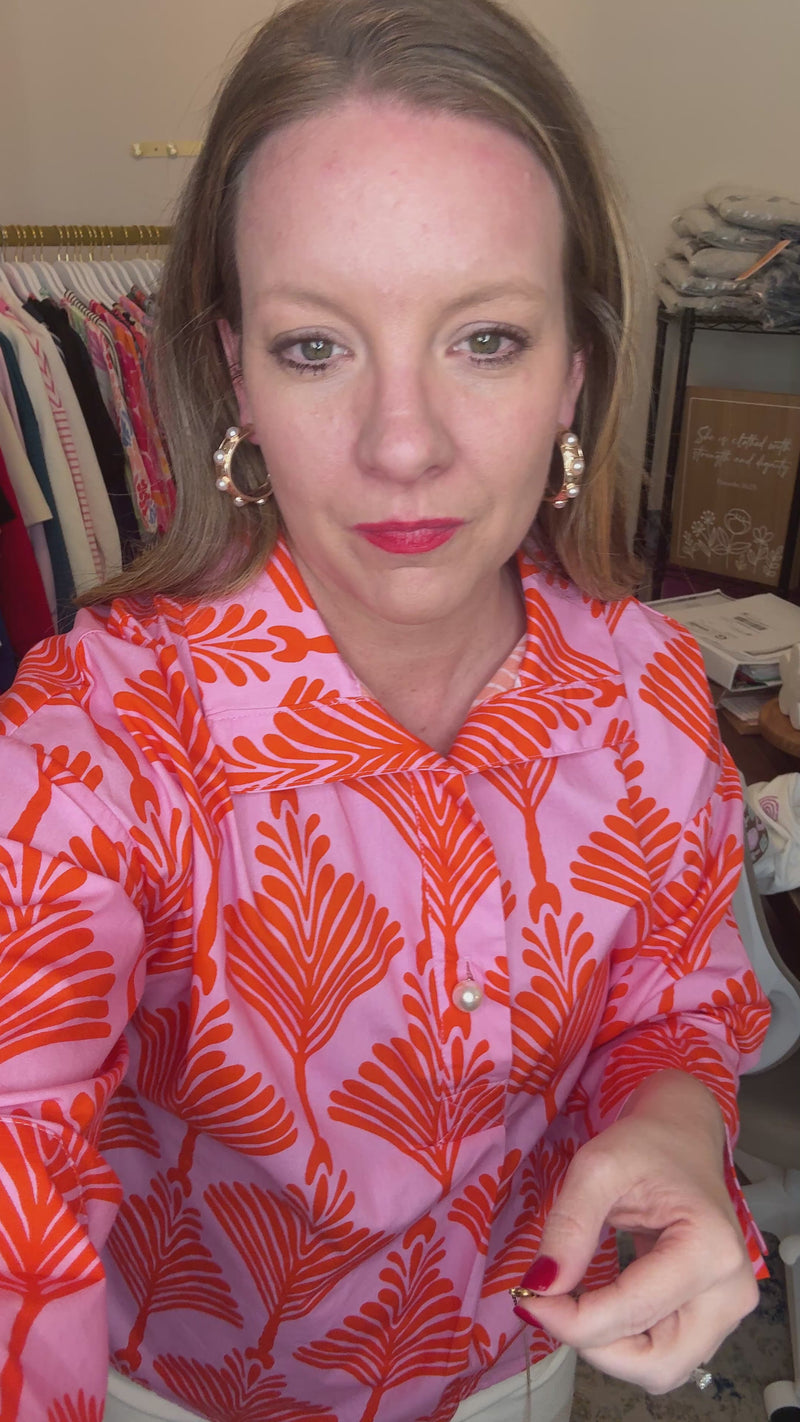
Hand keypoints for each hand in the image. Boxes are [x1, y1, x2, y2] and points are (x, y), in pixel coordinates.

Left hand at [513, 1071, 759, 1392]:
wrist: (682, 1137)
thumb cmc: (647, 1145)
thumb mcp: (598, 1166)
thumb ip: (569, 1226)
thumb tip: (541, 1285)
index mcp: (709, 1249)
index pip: (634, 1312)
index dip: (572, 1320)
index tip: (528, 1298)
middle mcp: (731, 1291)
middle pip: (656, 1363)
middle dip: (594, 1344)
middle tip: (552, 1305)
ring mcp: (729, 1309)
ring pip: (661, 1369)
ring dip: (609, 1348)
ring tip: (577, 1301)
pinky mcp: (715, 1316)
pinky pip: (665, 1354)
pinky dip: (625, 1341)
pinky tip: (602, 1304)